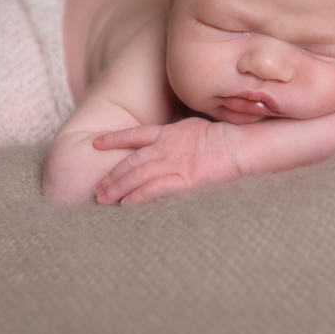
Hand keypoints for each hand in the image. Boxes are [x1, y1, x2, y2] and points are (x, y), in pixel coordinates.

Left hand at [92, 117, 240, 204]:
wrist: (238, 146)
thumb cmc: (223, 138)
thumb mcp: (194, 127)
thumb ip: (177, 136)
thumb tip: (170, 141)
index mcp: (168, 133)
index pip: (134, 135)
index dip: (113, 139)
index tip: (96, 144)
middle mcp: (165, 147)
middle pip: (129, 162)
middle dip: (110, 176)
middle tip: (97, 189)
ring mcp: (173, 163)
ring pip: (136, 176)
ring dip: (117, 189)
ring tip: (103, 200)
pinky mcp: (183, 180)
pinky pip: (153, 190)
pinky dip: (137, 198)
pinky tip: (126, 205)